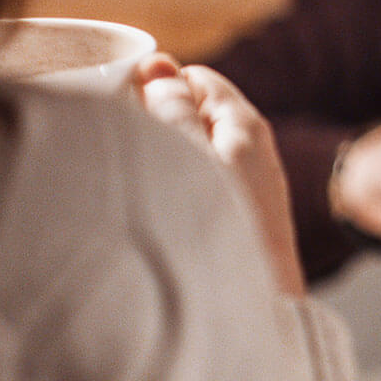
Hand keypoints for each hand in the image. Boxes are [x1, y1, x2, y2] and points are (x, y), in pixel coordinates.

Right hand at [135, 56, 305, 297]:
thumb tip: (161, 70)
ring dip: (167, 162)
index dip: (158, 86)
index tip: (125, 108)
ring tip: (145, 189)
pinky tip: (165, 215)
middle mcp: (255, 151)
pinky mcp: (245, 223)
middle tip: (130, 153)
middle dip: (159, 124)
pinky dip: (180, 189)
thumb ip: (173, 107)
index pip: (195, 79)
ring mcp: (252, 189)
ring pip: (198, 154)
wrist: (253, 310)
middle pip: (196, 115)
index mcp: (244, 124)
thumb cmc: (217, 229)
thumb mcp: (186, 153)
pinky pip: (204, 187)